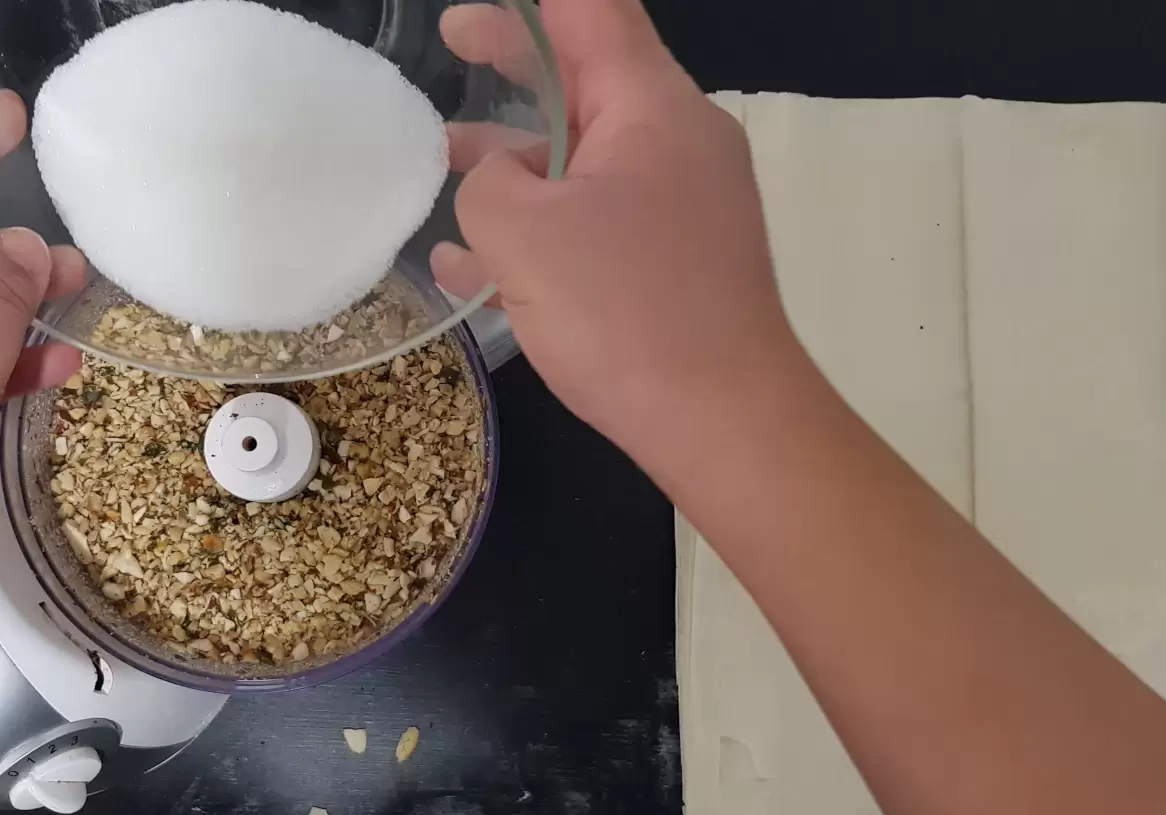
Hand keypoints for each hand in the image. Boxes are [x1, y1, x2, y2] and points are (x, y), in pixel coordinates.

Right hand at [434, 0, 795, 449]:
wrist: (725, 421)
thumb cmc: (627, 314)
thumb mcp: (524, 235)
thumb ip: (487, 185)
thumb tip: (497, 183)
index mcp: (652, 107)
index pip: (589, 12)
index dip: (521, 9)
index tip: (462, 22)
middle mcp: (676, 142)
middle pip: (585, 80)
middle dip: (511, 70)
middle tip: (448, 57)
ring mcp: (681, 205)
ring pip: (584, 160)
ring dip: (514, 161)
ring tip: (439, 170)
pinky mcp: (676, 263)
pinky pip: (597, 223)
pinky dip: (540, 229)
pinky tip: (471, 268)